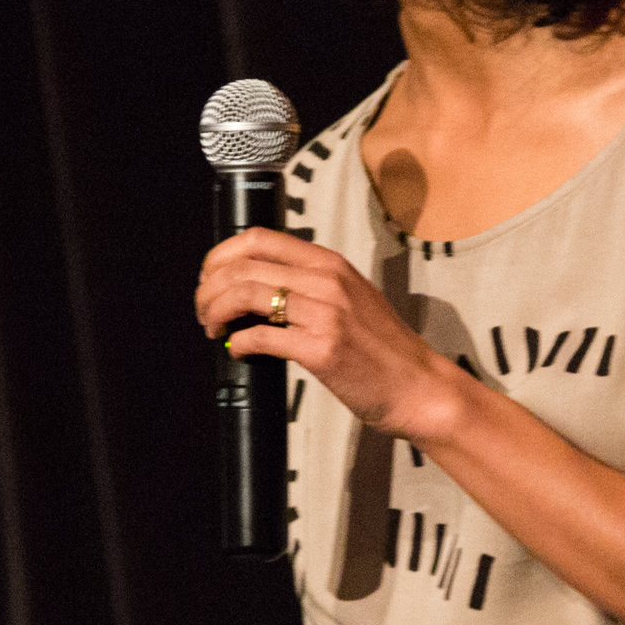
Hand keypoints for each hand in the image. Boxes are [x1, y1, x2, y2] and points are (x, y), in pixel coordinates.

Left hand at [195, 227, 465, 443]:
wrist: (420, 386)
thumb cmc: (383, 350)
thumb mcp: (351, 298)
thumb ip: (310, 286)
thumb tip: (255, 289)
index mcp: (330, 263)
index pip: (259, 239)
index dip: (221, 256)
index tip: (209, 278)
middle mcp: (327, 281)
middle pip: (244, 265)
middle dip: (209, 287)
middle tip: (204, 310)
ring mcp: (326, 313)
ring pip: (246, 295)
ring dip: (217, 311)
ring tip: (213, 329)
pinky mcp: (323, 349)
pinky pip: (262, 338)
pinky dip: (239, 344)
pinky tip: (238, 351)